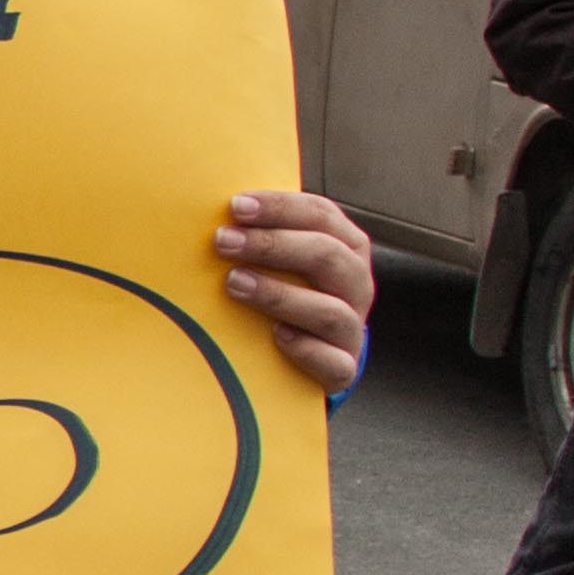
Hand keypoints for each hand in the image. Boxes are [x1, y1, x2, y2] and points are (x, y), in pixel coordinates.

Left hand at [214, 186, 372, 392]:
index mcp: (344, 248)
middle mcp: (355, 285)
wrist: (309, 358)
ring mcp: (351, 329)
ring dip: (279, 294)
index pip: (321, 215)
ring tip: (234, 283)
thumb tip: (218, 213)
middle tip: (223, 241)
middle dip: (272, 245)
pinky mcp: (342, 368)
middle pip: (326, 255)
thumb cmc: (287, 296)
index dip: (280, 207)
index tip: (235, 205)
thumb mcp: (280, 262)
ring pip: (329, 310)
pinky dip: (305, 349)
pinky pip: (332, 361)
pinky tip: (274, 337)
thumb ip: (263, 236)